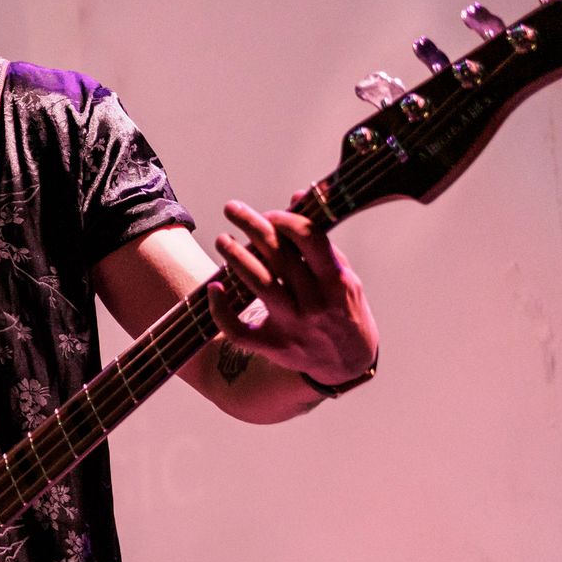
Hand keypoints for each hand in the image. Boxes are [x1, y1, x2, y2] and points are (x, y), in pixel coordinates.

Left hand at [208, 200, 378, 385]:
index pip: (310, 240)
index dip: (285, 220)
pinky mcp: (273, 346)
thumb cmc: (343, 309)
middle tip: (232, 209)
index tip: (269, 213)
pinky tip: (215, 288)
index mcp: (337, 282)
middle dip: (252, 227)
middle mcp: (315, 304)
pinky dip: (222, 309)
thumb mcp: (344, 276)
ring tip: (222, 239)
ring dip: (236, 258)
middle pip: (279, 257)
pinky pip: (240, 330)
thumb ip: (320, 240)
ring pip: (260, 286)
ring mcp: (293, 327)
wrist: (347, 365)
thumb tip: (298, 195)